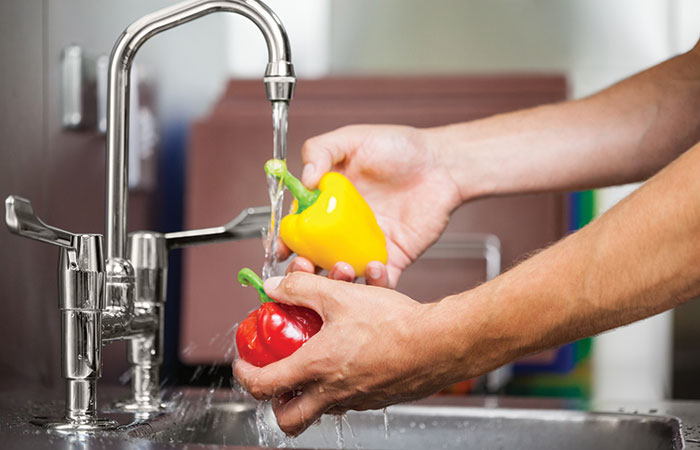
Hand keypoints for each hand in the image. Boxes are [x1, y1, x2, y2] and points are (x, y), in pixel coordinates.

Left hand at [234, 272, 464, 435]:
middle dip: (275, 405)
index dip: (245, 376)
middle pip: (289, 419)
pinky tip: (350, 358)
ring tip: (312, 365)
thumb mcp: (339, 296)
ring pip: (320, 411)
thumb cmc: (395, 324)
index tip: (243, 364)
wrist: (439, 343)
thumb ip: (302, 289)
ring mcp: (356, 400)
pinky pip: (349, 400)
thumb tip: (277, 286)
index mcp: (316, 368)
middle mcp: (333, 392)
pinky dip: (340, 385)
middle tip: (275, 383)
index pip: (265, 385)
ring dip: (309, 393)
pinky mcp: (377, 399)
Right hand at [279, 125, 462, 287]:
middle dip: (302, 270)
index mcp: (328, 203)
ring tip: (340, 268)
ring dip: (334, 280)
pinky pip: (379, 282)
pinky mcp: (392, 258)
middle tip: (303, 267)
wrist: (443, 164)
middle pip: (313, 258)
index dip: (285, 239)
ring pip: (341, 276)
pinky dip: (373, 283)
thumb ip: (320, 150)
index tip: (280, 247)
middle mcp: (343, 229)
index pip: (298, 226)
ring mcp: (366, 246)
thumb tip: (303, 178)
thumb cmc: (400, 147)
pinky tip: (374, 268)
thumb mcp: (353, 138)